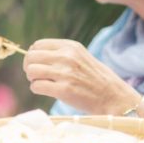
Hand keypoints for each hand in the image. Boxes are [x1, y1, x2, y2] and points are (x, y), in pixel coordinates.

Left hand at [23, 39, 141, 114]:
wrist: (113, 97)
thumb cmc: (96, 79)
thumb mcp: (82, 57)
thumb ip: (62, 54)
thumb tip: (34, 55)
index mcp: (71, 47)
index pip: (38, 45)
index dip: (34, 56)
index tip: (39, 64)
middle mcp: (67, 57)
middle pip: (31, 57)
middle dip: (30, 67)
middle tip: (37, 76)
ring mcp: (65, 73)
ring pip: (31, 71)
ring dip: (33, 79)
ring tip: (43, 83)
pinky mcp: (63, 90)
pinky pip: (36, 86)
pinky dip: (37, 89)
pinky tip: (48, 91)